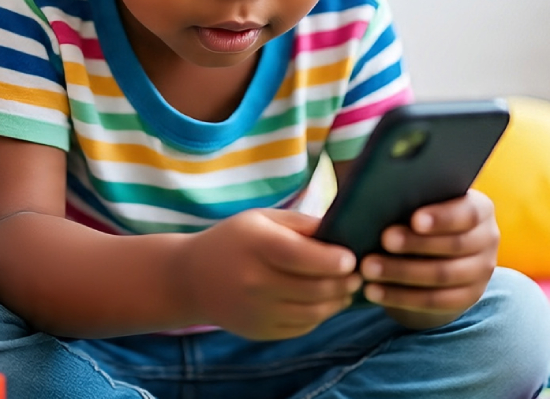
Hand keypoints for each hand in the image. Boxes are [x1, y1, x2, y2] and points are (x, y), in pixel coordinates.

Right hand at [178, 209, 361, 339]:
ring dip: (337, 301)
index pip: (302, 257)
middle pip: (314, 288)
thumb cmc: (234, 240)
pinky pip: (301, 327)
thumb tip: (342, 231)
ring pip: (313, 313)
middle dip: (344, 282)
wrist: (191, 279)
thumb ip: (301, 224)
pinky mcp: (259, 331)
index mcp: (256, 246)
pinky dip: (319, 316)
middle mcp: (255, 282)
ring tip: (346, 288)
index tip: (351, 258)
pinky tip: (324, 302)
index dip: (333, 260)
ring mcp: (256, 311)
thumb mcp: (262, 219)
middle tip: (358, 274)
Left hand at [359, 190, 498, 328]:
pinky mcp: (466, 300)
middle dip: (414, 244)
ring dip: (401, 272)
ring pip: (442, 276)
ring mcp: (481, 272)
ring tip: (368, 268)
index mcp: (480, 208)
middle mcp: (488, 239)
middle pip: (454, 245)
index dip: (442, 217)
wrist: (433, 255)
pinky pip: (434, 302)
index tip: (414, 219)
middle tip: (382, 240)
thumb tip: (374, 182)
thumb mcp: (416, 201)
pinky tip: (374, 292)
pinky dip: (400, 297)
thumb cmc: (415, 215)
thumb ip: (405, 191)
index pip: (467, 213)